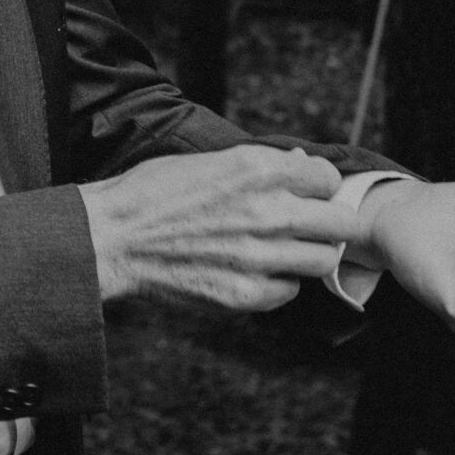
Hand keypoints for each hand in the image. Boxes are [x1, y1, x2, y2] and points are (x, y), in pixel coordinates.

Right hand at [81, 145, 353, 313]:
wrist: (113, 238)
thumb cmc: (155, 192)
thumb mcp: (210, 160)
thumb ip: (262, 164)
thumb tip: (302, 164)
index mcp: (258, 169)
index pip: (329, 179)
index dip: (319, 187)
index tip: (307, 194)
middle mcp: (267, 211)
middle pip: (341, 224)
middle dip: (329, 223)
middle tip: (310, 227)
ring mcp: (259, 256)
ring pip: (323, 261)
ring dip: (307, 255)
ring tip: (281, 251)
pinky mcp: (246, 294)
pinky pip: (289, 291)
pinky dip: (278, 283)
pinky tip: (254, 271)